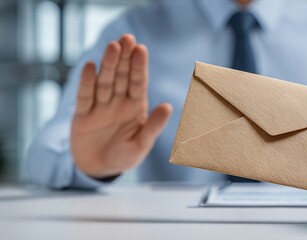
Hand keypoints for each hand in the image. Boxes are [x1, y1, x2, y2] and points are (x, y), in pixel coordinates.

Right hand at [71, 34, 171, 177]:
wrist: (99, 169)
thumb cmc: (124, 157)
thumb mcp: (141, 144)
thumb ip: (153, 126)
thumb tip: (168, 106)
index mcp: (135, 106)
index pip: (138, 82)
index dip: (139, 66)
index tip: (141, 49)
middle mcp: (118, 102)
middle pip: (121, 76)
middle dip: (124, 57)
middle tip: (127, 38)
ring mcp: (100, 106)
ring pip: (105, 82)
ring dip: (108, 65)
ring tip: (112, 47)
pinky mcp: (83, 114)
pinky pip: (85, 96)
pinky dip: (87, 83)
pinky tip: (90, 67)